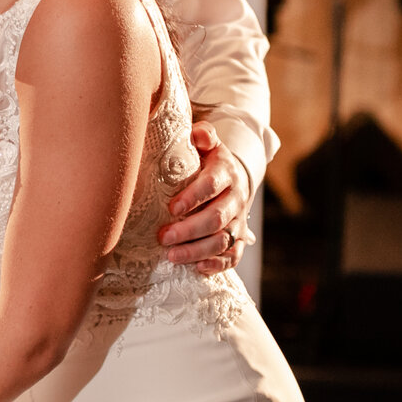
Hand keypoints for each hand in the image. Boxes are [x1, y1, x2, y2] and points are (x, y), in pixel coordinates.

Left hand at [159, 120, 247, 275]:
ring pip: (223, 241)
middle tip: (163, 237)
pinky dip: (216, 264)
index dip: (193, 198)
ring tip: (172, 256)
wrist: (233, 177)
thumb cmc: (208, 161)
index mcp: (226, 173)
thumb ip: (202, 136)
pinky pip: (233, 256)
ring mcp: (239, 221)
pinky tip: (197, 267)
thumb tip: (197, 134)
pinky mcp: (239, 239)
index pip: (212, 186)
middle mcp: (236, 198)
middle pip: (217, 218)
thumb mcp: (206, 144)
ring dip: (197, 250)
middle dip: (189, 230)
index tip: (171, 208)